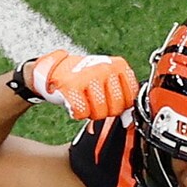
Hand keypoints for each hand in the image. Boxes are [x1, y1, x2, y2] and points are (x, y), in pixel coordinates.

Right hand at [17, 51, 137, 120]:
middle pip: (116, 108)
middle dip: (106, 112)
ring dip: (90, 113)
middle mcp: (106, 68)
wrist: (56, 69)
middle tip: (95, 103)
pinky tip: (75, 103)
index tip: (110, 102)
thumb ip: (121, 97)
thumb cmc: (85, 79)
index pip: (130, 98)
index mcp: (118, 66)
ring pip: (100, 112)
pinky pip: (82, 112)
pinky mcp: (72, 85)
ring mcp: (89, 75)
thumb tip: (128, 121)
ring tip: (85, 102)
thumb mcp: (107, 81)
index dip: (121, 107)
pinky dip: (77, 113)